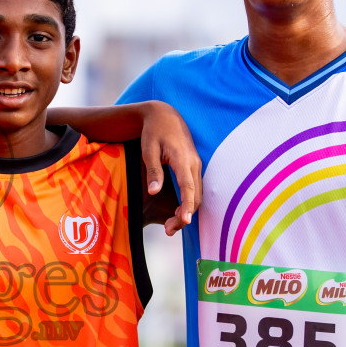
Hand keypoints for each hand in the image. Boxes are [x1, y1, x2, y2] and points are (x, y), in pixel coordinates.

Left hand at [138, 103, 201, 234]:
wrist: (165, 115)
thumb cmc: (154, 131)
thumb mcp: (148, 149)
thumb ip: (153, 171)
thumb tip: (154, 192)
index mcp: (182, 158)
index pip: (188, 186)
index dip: (187, 205)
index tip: (185, 221)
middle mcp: (194, 163)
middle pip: (195, 196)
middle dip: (185, 216)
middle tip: (168, 231)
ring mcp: (196, 165)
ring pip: (197, 194)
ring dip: (187, 211)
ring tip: (169, 227)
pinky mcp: (194, 167)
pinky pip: (195, 188)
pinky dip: (189, 203)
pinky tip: (178, 213)